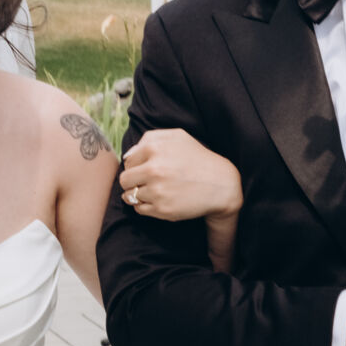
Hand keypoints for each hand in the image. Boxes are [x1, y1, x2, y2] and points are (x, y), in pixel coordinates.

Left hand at [120, 129, 241, 220]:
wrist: (221, 184)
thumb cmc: (197, 158)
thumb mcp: (177, 137)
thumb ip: (149, 139)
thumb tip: (127, 155)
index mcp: (154, 148)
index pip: (128, 162)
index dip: (135, 166)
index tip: (146, 170)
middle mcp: (154, 169)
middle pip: (124, 180)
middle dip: (133, 182)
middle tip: (146, 182)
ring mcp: (157, 191)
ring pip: (130, 196)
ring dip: (138, 195)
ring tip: (153, 191)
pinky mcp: (162, 209)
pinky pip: (139, 209)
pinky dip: (144, 206)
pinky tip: (158, 200)